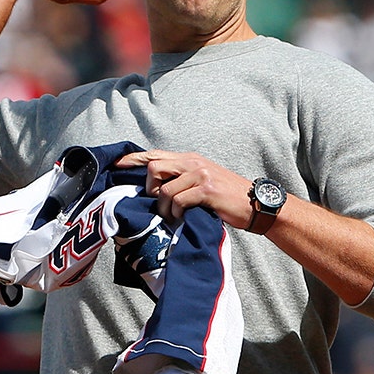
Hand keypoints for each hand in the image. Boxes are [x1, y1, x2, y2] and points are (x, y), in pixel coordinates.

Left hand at [114, 150, 254, 226]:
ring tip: (173, 218)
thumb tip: (155, 190)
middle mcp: (193, 162)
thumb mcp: (203, 182)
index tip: (117, 165)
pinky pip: (179, 201)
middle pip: (154, 167)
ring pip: (164, 190)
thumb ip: (181, 180)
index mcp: (190, 159)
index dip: (134, 159)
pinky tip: (184, 219)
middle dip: (150, 189)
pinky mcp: (207, 190)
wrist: (256, 205)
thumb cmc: (227, 198)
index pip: (155, 154)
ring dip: (164, 209)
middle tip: (160, 205)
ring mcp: (200, 174)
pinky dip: (177, 214)